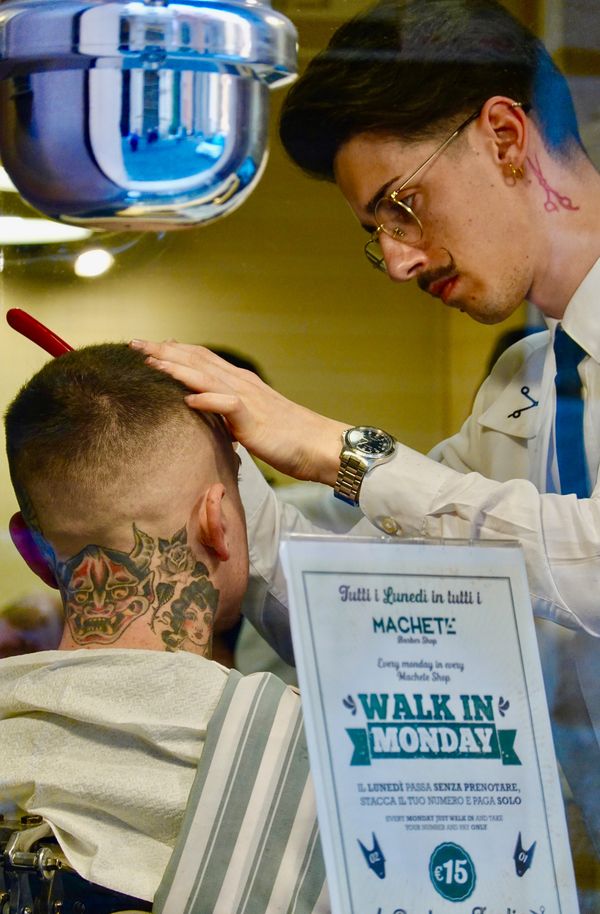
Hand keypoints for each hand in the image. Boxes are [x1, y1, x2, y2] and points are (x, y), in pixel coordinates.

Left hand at [130, 340, 349, 484]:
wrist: (320, 446)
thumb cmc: (289, 439)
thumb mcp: (252, 423)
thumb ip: (230, 415)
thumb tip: (211, 415)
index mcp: (241, 384)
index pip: (203, 360)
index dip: (176, 351)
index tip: (151, 348)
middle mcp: (242, 385)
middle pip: (197, 361)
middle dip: (164, 352)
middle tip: (135, 344)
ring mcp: (248, 399)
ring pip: (207, 377)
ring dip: (177, 368)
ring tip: (151, 362)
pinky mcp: (253, 419)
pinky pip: (227, 405)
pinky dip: (206, 400)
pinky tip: (187, 399)